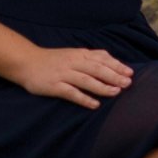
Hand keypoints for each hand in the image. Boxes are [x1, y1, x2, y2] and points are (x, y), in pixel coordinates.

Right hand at [16, 46, 134, 110]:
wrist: (26, 62)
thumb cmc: (52, 59)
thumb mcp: (72, 53)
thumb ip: (90, 56)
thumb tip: (111, 60)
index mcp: (78, 54)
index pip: (101, 58)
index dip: (116, 65)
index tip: (130, 73)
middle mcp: (72, 63)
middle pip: (96, 68)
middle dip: (114, 76)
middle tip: (127, 84)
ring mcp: (63, 74)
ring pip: (86, 80)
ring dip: (102, 86)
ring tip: (116, 92)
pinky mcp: (54, 86)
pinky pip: (71, 93)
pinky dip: (84, 98)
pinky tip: (95, 104)